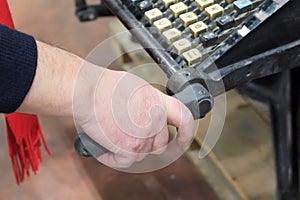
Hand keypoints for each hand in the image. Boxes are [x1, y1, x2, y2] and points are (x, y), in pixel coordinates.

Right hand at [74, 67, 194, 167]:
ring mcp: (144, 135)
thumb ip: (147, 104)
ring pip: (141, 154)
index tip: (182, 139)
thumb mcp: (135, 87)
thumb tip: (145, 114)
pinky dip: (112, 157)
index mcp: (158, 101)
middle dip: (145, 143)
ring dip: (126, 150)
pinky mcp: (129, 148)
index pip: (184, 118)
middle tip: (128, 136)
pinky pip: (124, 162)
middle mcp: (155, 118)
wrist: (87, 90)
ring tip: (110, 137)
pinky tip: (104, 147)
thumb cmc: (103, 86)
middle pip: (160, 143)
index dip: (187, 132)